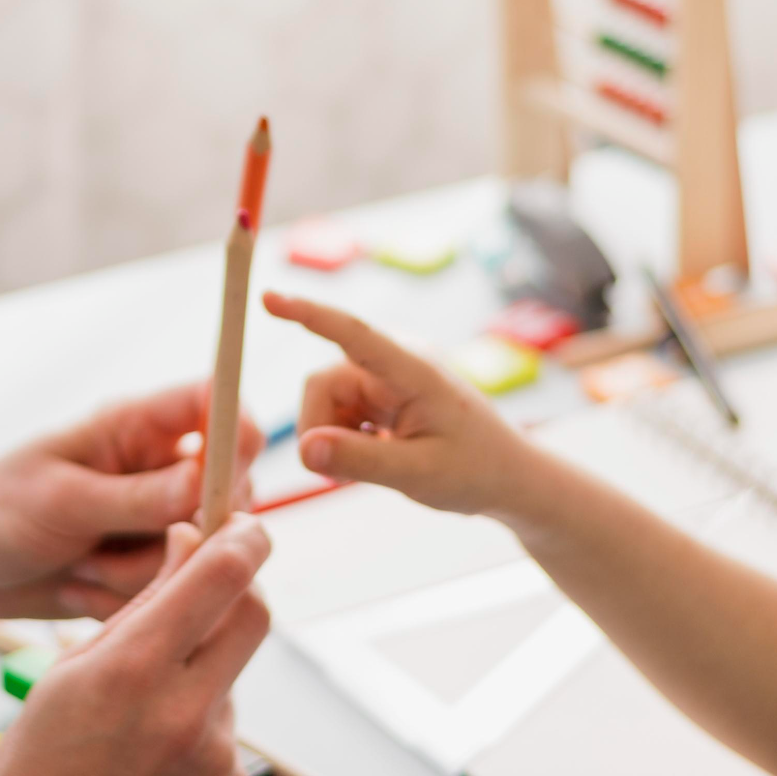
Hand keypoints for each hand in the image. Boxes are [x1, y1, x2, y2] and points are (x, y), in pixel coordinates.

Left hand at [0, 384, 261, 635]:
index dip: (238, 433)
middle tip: (129, 543)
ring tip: (81, 564)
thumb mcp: (62, 500)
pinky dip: (127, 599)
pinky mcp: (150, 568)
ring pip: (204, 552)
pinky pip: (175, 590)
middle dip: (186, 531)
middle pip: (231, 489)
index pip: (215, 404)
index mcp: (137, 427)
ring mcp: (158, 521)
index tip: (227, 481)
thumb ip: (137, 496)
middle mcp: (159, 469)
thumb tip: (206, 482)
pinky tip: (80, 587)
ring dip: (141, 573)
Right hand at [0, 515, 272, 775]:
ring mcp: (216, 760)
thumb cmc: (33, 768)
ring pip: (232, 681)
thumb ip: (142, 605)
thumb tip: (192, 545)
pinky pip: (228, 736)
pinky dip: (199, 733)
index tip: (247, 525)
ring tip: (138, 723)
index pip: (221, 577)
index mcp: (132, 670)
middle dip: (240, 592)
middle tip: (213, 589)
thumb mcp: (69, 670)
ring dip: (202, 678)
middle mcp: (184, 714)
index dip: (244, 540)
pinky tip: (150, 765)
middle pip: (255, 617)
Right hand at [262, 292, 532, 518]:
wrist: (507, 478)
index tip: (269, 298)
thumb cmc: (475, 471)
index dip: (308, 315)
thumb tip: (304, 449)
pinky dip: (345, 439)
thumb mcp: (418, 474)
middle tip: (341, 475)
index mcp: (413, 369)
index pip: (352, 334)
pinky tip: (378, 455)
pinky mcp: (382, 392)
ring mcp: (387, 376)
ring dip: (334, 437)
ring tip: (374, 464)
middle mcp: (396, 362)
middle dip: (321, 429)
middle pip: (321, 383)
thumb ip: (359, 461)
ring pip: (324, 400)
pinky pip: (337, 410)